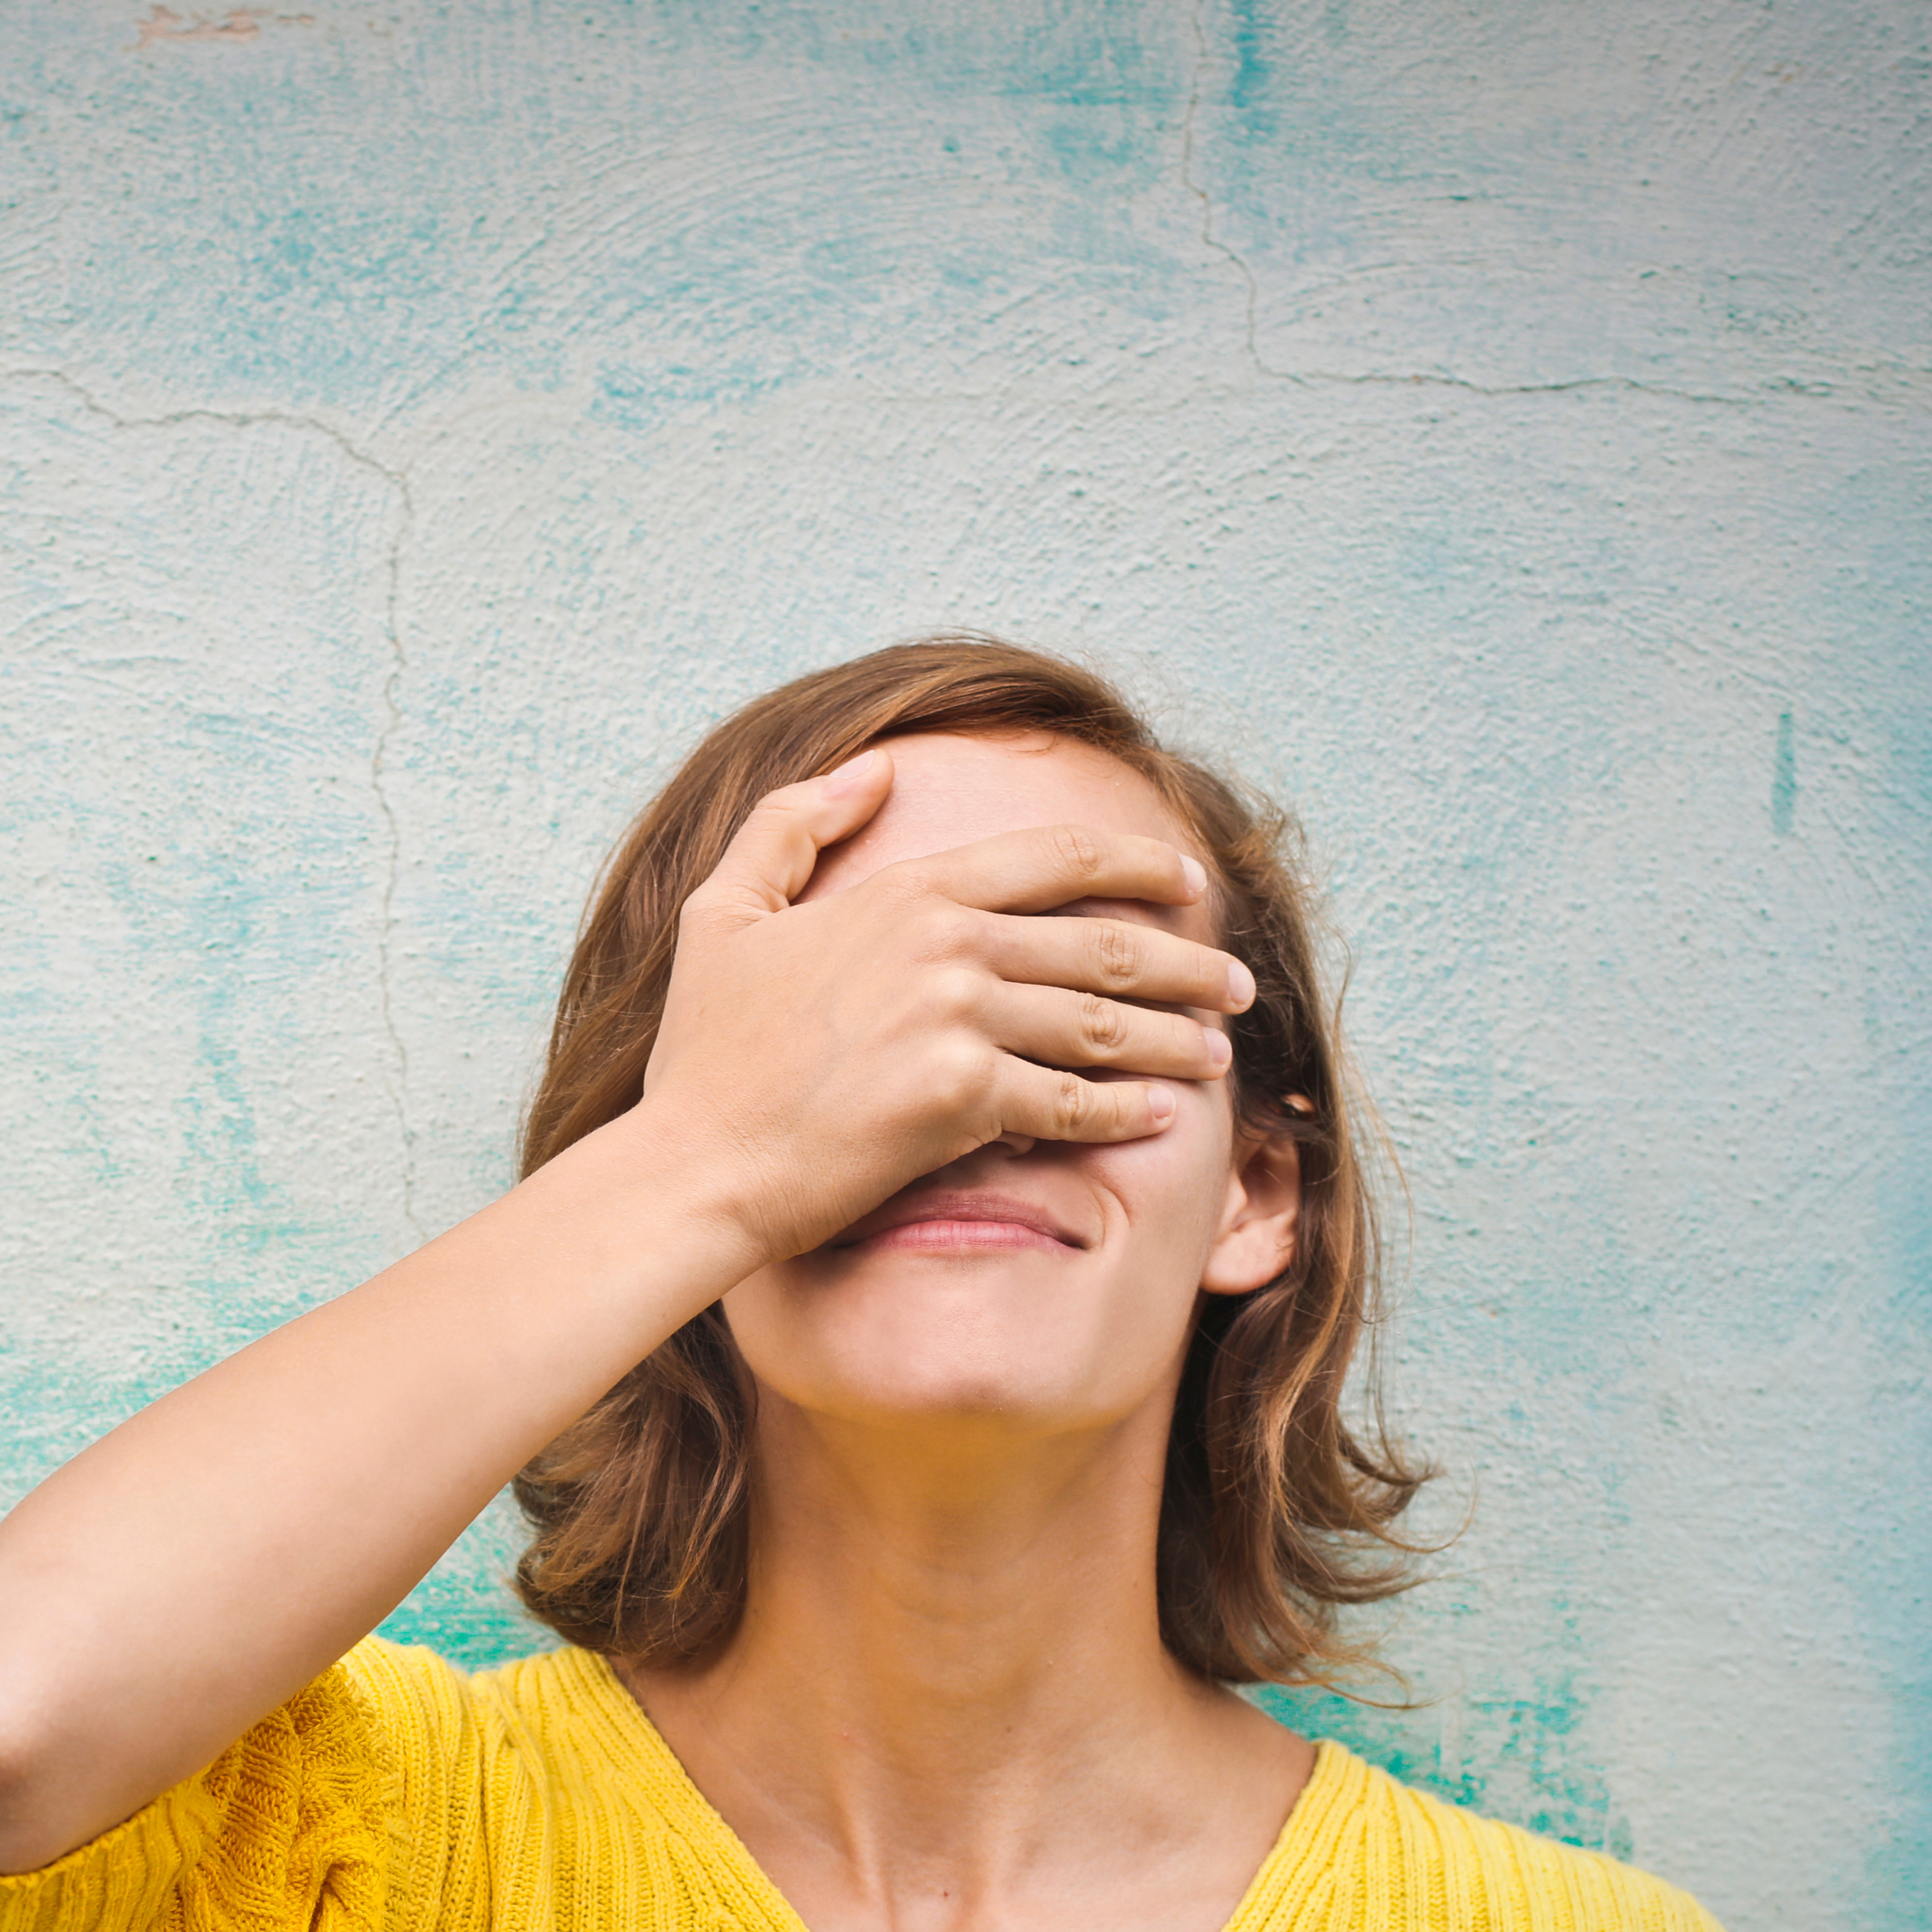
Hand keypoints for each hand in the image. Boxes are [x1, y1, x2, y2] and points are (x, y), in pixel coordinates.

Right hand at [637, 748, 1256, 1262]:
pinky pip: (1072, 1103)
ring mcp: (958, 1020)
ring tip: (1216, 1052)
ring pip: (1102, 1024)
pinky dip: (1126, 1111)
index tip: (1190, 883)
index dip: (1138, 864)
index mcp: (908, 891)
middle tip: (1236, 982)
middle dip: (1187, 963)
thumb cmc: (706, 1053)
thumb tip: (871, 768)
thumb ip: (791, 823)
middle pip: (1102, 943)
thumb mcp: (724, 910)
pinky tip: (1161, 1117)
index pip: (1057, 857)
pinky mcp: (963, 1100)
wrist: (695, 1164)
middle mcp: (947, 944)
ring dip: (1173, 1039)